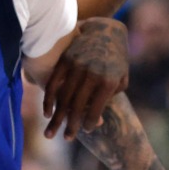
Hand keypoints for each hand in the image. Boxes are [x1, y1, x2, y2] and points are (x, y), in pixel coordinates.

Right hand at [43, 18, 129, 139]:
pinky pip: (54, 84)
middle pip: (77, 107)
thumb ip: (110, 97)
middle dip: (70, 126)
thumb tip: (95, 120)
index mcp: (108, 82)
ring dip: (56, 118)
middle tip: (66, 139)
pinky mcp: (65, 61)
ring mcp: (77, 67)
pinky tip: (47, 113)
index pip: (95, 111)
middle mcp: (91, 75)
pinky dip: (48, 100)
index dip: (88, 124)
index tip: (85, 130)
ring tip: (50, 133)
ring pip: (63, 98)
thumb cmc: (116, 59)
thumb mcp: (121, 77)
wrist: (106, 30)